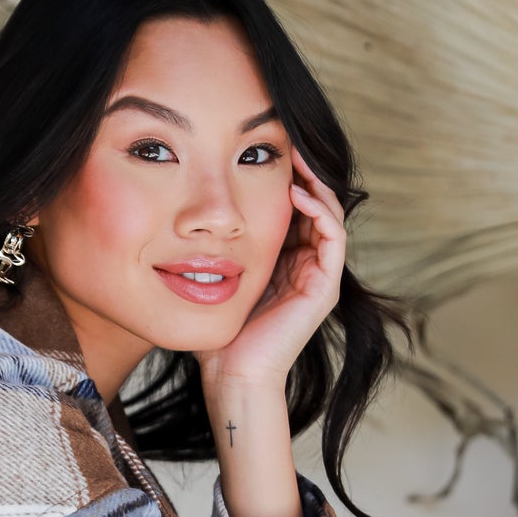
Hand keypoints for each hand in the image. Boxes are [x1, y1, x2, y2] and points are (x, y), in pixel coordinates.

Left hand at [196, 145, 346, 391]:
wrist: (231, 375)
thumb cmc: (216, 336)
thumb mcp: (212, 278)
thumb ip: (211, 250)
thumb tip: (184, 216)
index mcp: (283, 263)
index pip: (292, 208)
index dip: (283, 176)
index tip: (263, 149)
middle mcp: (305, 266)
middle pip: (314, 205)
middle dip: (303, 171)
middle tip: (285, 140)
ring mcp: (318, 277)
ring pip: (329, 213)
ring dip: (314, 182)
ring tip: (294, 155)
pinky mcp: (324, 287)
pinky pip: (333, 236)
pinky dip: (319, 210)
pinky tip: (295, 192)